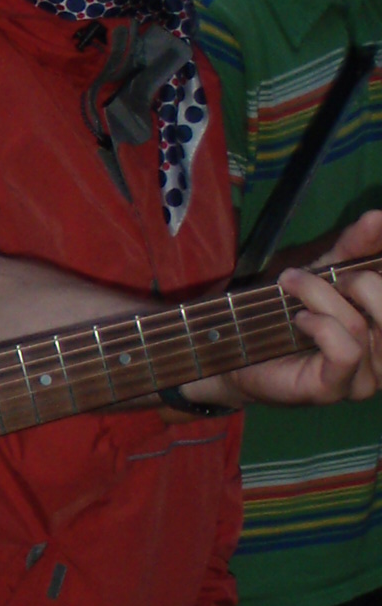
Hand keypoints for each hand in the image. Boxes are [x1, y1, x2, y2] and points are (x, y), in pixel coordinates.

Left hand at [225, 211, 381, 407]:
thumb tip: (378, 215)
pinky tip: (299, 319)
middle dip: (360, 281)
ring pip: (362, 327)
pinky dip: (320, 325)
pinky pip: (346, 351)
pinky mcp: (336, 389)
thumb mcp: (324, 273)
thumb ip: (354, 248)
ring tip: (292, 284)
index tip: (374, 230)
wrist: (237, 350)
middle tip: (325, 273)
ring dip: (322, 297)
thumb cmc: (287, 312)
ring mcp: (366, 378)